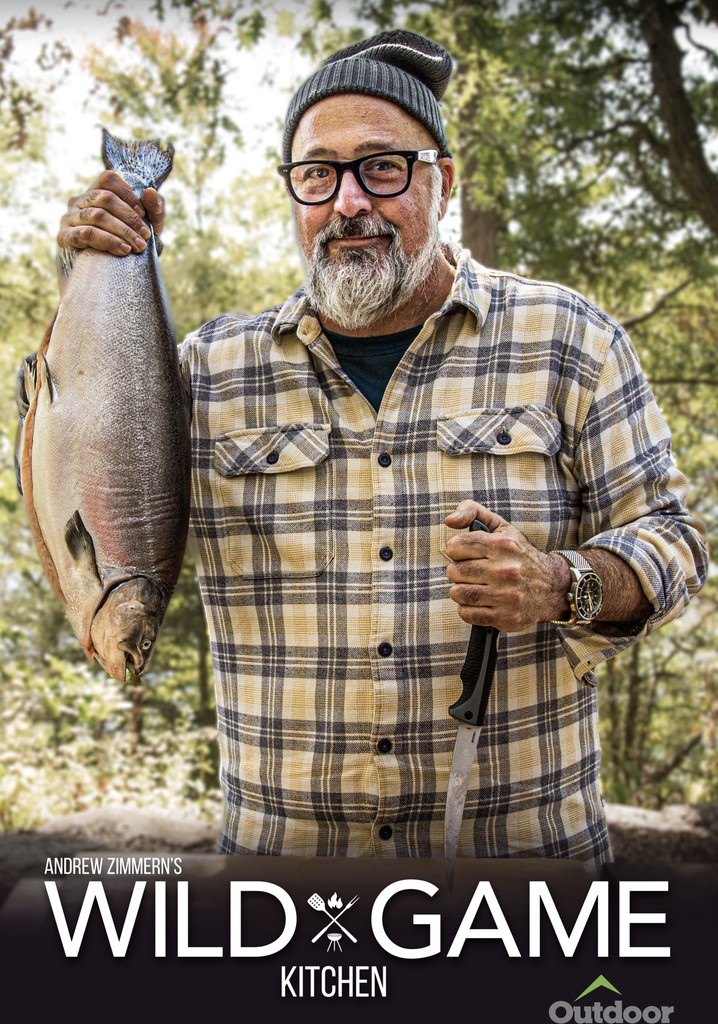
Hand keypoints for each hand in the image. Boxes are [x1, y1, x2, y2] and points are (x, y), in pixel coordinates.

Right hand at [57, 169, 164, 256]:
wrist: (112, 272)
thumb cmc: (131, 241)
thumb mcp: (149, 224)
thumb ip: (154, 207)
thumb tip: (149, 192)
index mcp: (96, 192)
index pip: (108, 179)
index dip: (128, 194)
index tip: (143, 214)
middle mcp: (79, 201)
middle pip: (105, 198)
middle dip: (129, 218)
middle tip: (145, 236)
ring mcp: (69, 217)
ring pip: (97, 216)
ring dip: (122, 231)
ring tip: (138, 246)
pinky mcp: (64, 236)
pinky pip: (85, 234)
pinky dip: (107, 241)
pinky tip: (123, 250)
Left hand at [444, 500, 569, 631]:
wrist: (552, 587)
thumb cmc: (519, 554)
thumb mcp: (501, 527)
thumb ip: (472, 512)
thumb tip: (449, 520)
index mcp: (503, 545)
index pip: (455, 546)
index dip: (456, 550)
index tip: (466, 553)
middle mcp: (506, 570)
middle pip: (454, 571)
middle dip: (458, 571)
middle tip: (471, 572)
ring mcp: (506, 596)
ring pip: (458, 593)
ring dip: (461, 590)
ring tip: (474, 586)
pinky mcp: (505, 617)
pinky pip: (466, 613)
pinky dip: (468, 608)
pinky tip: (480, 602)